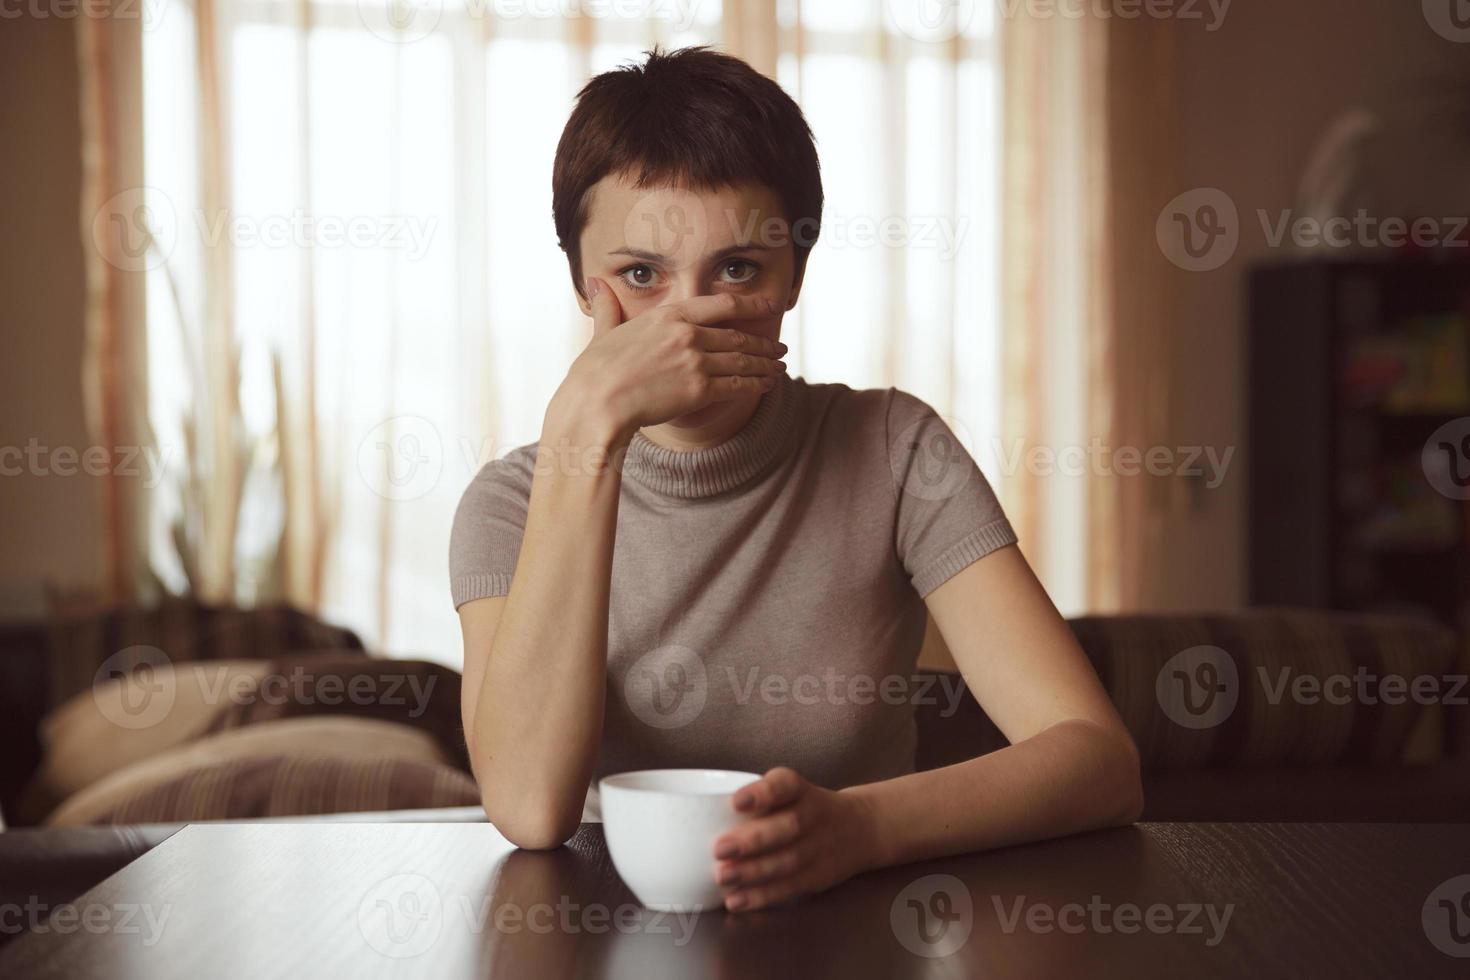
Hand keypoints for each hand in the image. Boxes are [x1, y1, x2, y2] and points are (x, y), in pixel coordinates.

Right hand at [553, 278, 786, 442]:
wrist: (596, 404)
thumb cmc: (593, 372)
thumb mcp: (602, 332)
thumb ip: (606, 308)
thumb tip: (595, 283)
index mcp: (668, 315)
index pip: (721, 304)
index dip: (752, 304)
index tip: (770, 305)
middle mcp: (687, 334)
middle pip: (737, 336)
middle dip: (762, 343)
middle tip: (778, 348)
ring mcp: (695, 361)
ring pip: (742, 361)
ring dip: (765, 365)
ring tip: (778, 368)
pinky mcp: (700, 390)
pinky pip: (738, 386)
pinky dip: (756, 385)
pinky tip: (766, 386)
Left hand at [710, 767, 883, 912]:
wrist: (859, 828)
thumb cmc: (804, 807)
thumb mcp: (789, 790)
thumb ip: (754, 800)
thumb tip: (694, 815)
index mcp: (800, 789)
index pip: (785, 785)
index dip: (762, 793)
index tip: (736, 801)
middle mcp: (812, 816)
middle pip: (787, 827)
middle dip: (752, 840)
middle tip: (719, 848)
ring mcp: (818, 848)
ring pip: (787, 861)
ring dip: (753, 872)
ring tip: (722, 877)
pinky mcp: (817, 877)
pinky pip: (790, 888)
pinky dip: (762, 896)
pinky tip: (736, 900)